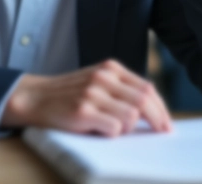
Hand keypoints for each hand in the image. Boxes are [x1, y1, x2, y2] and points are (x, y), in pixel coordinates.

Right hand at [1, 59, 172, 136]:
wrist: (34, 98)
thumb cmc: (69, 95)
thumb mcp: (97, 82)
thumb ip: (120, 90)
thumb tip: (151, 111)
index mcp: (111, 68)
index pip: (147, 88)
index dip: (161, 108)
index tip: (167, 124)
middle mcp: (104, 77)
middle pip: (145, 100)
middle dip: (158, 120)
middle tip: (162, 133)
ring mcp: (93, 93)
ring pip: (131, 116)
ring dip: (128, 128)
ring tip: (113, 129)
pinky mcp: (83, 110)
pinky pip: (114, 127)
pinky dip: (113, 133)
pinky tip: (100, 131)